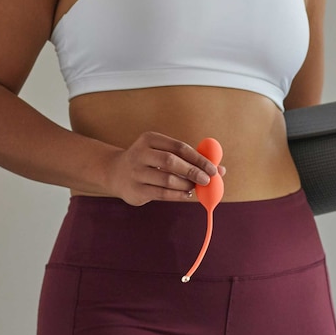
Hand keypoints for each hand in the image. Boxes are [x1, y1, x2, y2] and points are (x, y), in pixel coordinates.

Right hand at [107, 131, 224, 205]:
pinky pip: (162, 194)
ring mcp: (136, 172)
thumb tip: (220, 170)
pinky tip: (186, 193)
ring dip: (186, 185)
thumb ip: (190, 159)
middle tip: (207, 180)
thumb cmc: (149, 161)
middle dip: (193, 171)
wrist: (115, 172)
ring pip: (167, 180)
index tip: (213, 169)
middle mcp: (140, 154)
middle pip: (171, 161)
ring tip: (195, 186)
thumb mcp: (164, 152)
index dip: (198, 158)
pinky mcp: (136, 190)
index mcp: (149, 139)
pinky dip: (178, 195)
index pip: (178, 147)